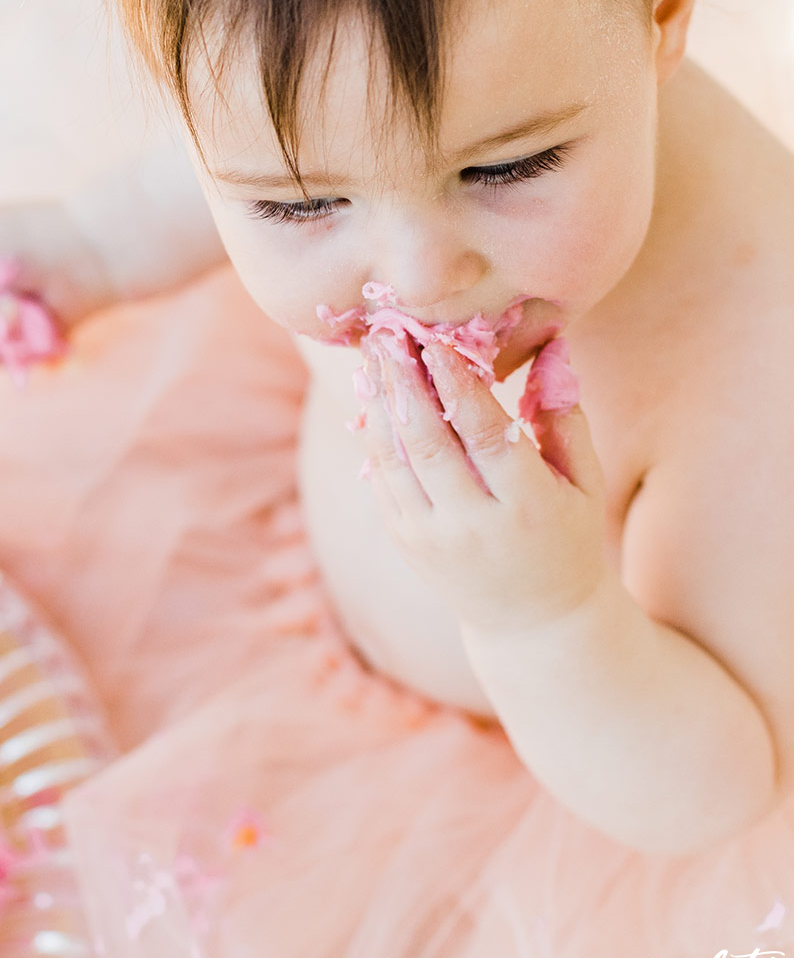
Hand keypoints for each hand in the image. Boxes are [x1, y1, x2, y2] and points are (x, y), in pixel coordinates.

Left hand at [358, 331, 608, 636]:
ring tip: (371, 358)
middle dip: (404, 383)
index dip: (457, 383)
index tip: (437, 339)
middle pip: (429, 444)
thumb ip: (565, 417)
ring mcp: (433, 538)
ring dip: (379, 405)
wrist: (533, 622)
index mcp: (527, 505)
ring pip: (395, 461)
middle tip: (388, 336)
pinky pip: (382, 483)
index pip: (485, 433)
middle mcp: (474, 525)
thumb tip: (555, 347)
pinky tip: (372, 399)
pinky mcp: (407, 544)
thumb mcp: (586, 484)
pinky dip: (374, 439)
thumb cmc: (567, 537)